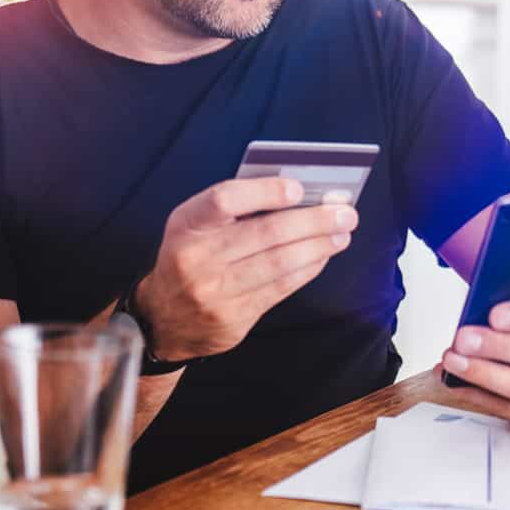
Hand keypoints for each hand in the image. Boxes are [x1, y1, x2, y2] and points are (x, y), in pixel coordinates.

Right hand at [135, 177, 357, 360]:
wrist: (163, 320)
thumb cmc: (191, 257)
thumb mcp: (196, 226)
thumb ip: (237, 209)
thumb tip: (300, 194)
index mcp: (187, 224)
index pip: (225, 199)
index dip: (265, 192)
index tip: (298, 189)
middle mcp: (197, 258)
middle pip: (266, 234)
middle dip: (314, 221)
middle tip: (345, 213)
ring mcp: (214, 292)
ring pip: (280, 264)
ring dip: (319, 247)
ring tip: (341, 234)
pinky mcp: (233, 319)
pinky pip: (281, 289)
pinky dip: (307, 269)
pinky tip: (322, 257)